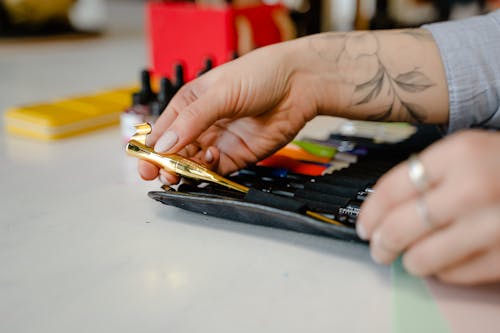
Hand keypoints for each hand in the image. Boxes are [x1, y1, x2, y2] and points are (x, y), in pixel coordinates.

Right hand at [138, 41, 329, 183]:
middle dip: (165, 164)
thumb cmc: (260, 75)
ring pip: (193, 165)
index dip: (150, 148)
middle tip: (162, 174)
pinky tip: (213, 161)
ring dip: (185, 171)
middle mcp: (202, 125)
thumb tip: (165, 143)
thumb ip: (193, 119)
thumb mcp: (220, 92)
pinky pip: (217, 171)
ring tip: (181, 173)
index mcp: (190, 104)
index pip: (162, 130)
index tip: (144, 163)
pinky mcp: (238, 156)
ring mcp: (220, 141)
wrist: (298, 84)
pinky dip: (210, 173)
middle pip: (174, 152)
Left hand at [357, 130, 499, 284]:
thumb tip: (382, 212)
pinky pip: (454, 274)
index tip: (364, 225)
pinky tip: (445, 258)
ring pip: (422, 258)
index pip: (393, 189)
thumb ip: (427, 175)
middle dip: (381, 243)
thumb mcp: (467, 151)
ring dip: (409, 260)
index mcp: (460, 154)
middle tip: (378, 248)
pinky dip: (442, 270)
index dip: (370, 212)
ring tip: (410, 256)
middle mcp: (475, 188)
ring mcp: (494, 225)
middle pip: (401, 227)